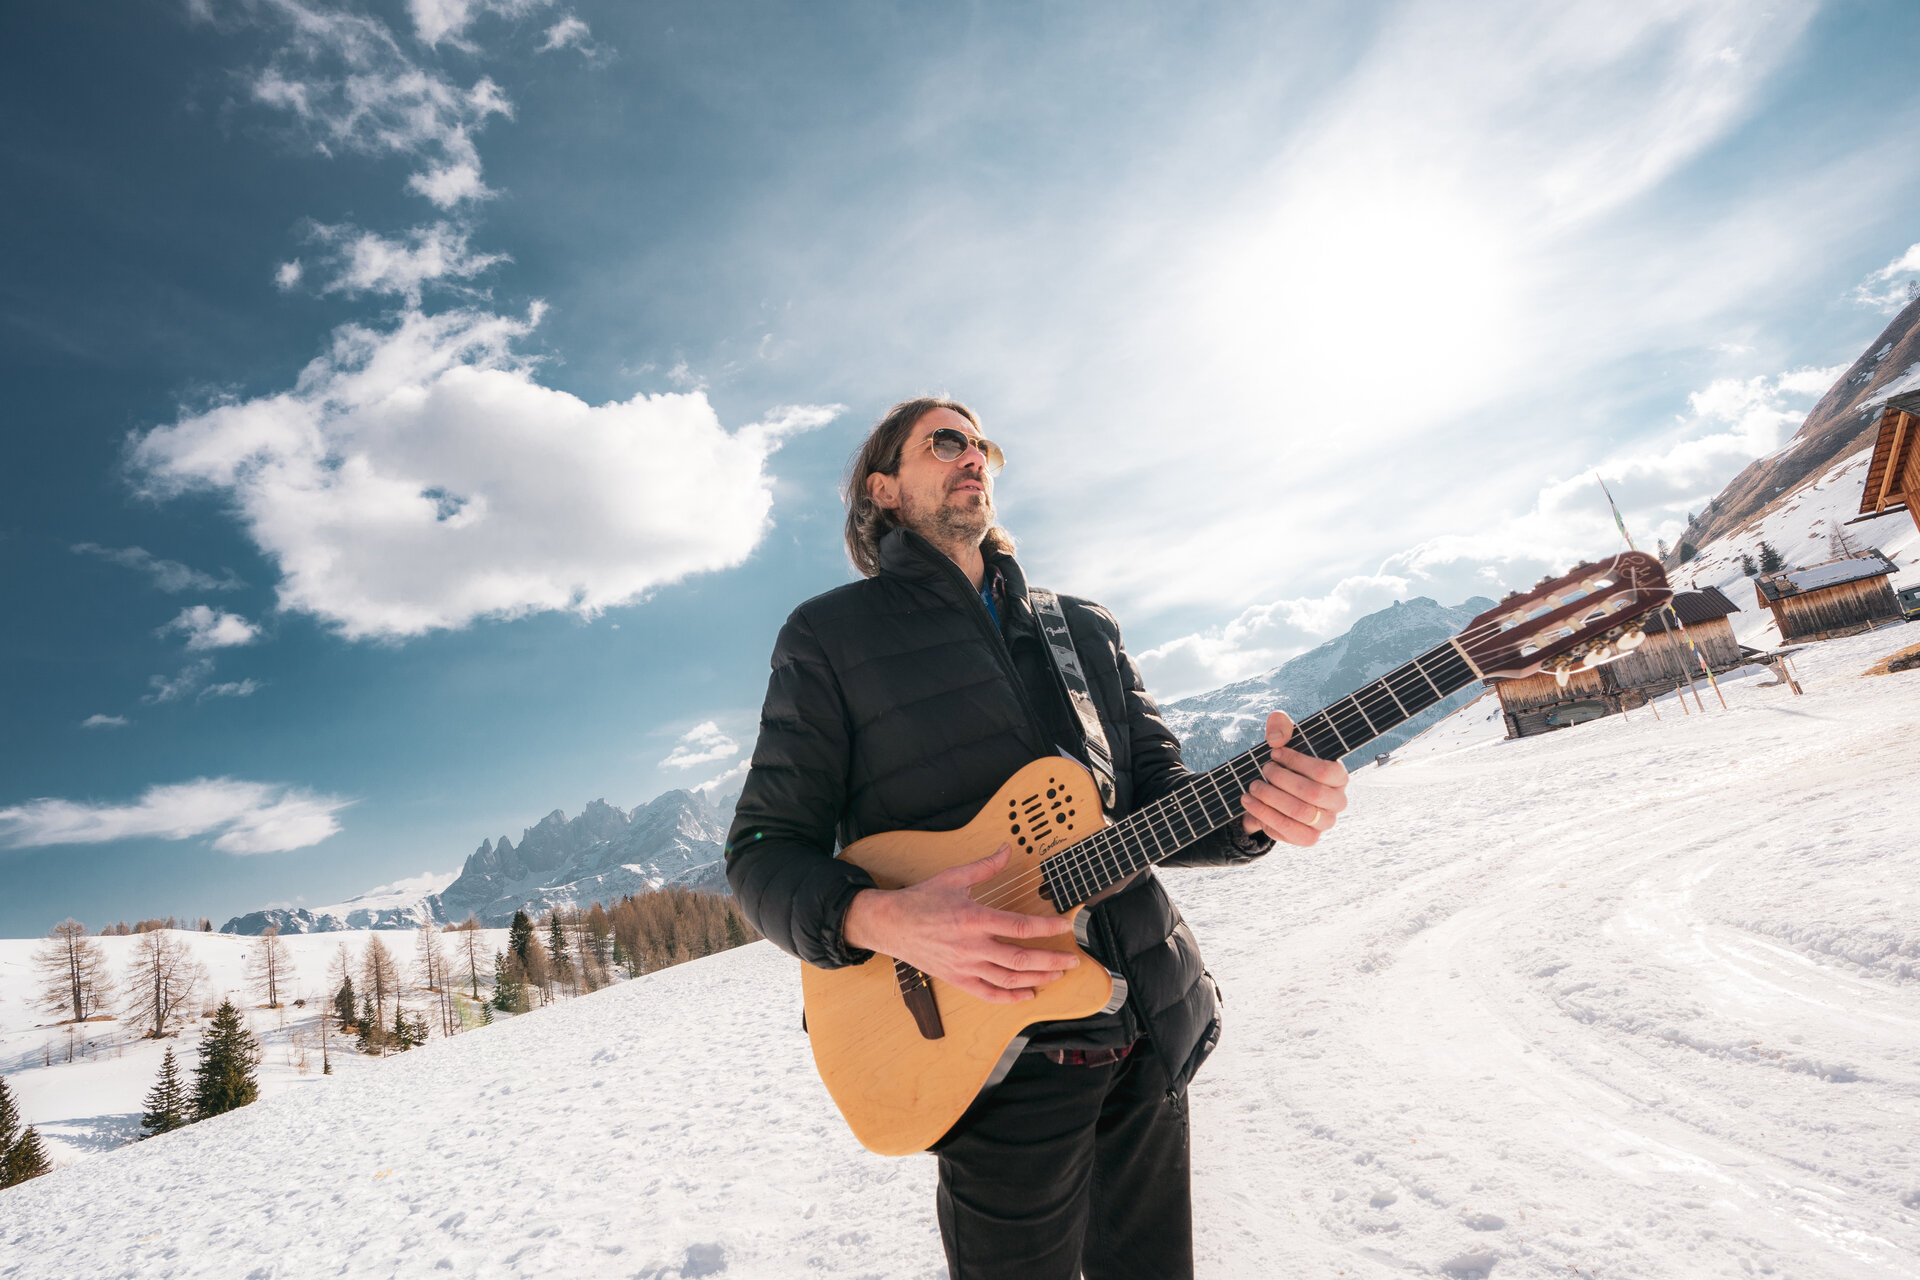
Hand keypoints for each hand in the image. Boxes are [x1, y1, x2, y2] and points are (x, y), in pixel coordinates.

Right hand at [842, 844, 1079, 1002]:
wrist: (890, 924)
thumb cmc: (921, 900)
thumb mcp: (955, 877)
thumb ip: (986, 866)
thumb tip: (1007, 848)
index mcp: (975, 918)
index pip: (1021, 926)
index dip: (1047, 927)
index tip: (1065, 926)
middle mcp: (972, 946)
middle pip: (1022, 959)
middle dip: (1052, 961)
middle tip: (1073, 960)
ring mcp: (965, 966)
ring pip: (1009, 979)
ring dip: (1038, 979)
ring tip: (1056, 974)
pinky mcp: (958, 979)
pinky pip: (989, 994)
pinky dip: (1011, 998)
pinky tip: (1028, 994)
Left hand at [1241, 711, 1349, 844]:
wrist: (1275, 793)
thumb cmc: (1285, 763)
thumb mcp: (1282, 740)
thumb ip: (1280, 726)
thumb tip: (1277, 738)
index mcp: (1339, 776)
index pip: (1325, 771)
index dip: (1296, 761)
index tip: (1273, 752)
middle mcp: (1338, 802)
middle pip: (1312, 793)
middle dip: (1281, 779)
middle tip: (1264, 770)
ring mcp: (1324, 823)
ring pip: (1299, 812)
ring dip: (1271, 797)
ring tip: (1253, 786)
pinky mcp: (1308, 838)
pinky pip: (1288, 830)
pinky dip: (1264, 815)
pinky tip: (1250, 802)